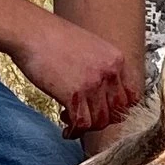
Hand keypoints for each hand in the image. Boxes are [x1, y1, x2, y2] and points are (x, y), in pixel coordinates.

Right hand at [11, 11, 138, 138]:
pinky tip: (66, 130)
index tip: (107, 112)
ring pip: (100, 121)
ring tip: (71, 121)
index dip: (120, 109)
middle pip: (118, 112)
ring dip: (87, 127)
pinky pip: (82, 124)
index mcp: (116, 59)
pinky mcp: (73, 94)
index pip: (133, 96)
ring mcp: (92, 84)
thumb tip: (102, 91)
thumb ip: (101, 67)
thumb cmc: (53, 36)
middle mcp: (109, 72)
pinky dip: (74, 132)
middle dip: (102, 120)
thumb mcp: (90, 46)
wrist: (31, 32)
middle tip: (87, 118)